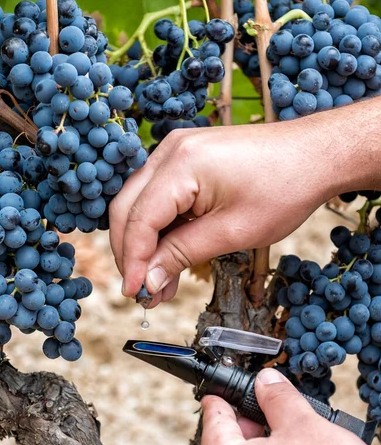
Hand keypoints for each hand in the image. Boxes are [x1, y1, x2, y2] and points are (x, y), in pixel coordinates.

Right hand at [109, 100, 380, 305]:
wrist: (317, 154)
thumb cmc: (286, 186)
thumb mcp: (233, 231)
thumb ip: (182, 254)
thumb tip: (148, 280)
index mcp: (181, 164)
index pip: (139, 219)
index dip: (132, 261)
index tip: (134, 292)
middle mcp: (171, 151)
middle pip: (128, 209)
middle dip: (131, 254)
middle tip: (143, 291)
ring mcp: (177, 152)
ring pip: (141, 205)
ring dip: (145, 245)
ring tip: (160, 283)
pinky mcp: (187, 159)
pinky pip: (160, 197)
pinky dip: (161, 229)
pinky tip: (170, 257)